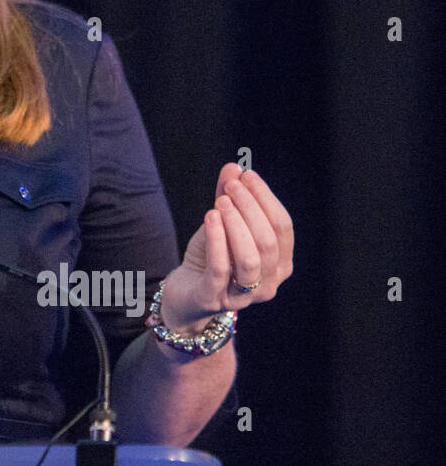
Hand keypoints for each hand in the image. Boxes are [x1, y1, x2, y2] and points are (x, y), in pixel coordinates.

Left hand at [159, 163, 294, 333]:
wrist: (184, 294)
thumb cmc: (210, 258)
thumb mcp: (221, 225)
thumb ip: (229, 198)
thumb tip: (233, 166)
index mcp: (279, 264)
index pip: (282, 227)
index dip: (266, 199)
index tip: (247, 175)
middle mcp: (269, 283)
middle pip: (268, 241)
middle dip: (250, 207)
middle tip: (231, 186)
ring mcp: (244, 296)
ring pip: (250, 258)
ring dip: (237, 224)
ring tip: (221, 201)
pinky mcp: (214, 299)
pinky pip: (221, 268)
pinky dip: (218, 239)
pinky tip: (210, 216)